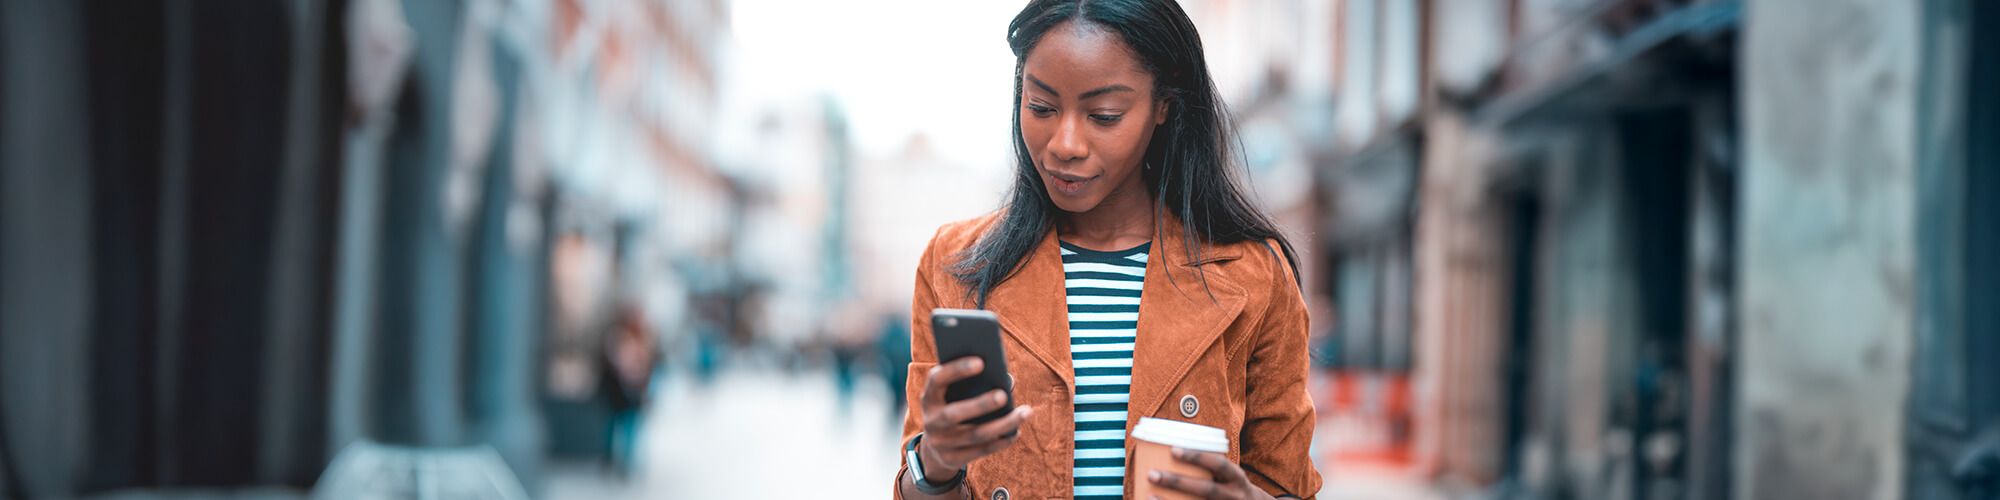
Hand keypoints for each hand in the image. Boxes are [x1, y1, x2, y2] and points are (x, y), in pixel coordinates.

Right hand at [916, 356, 1032, 481]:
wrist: (936, 448)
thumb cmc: (954, 407)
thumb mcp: (955, 395)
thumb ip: (974, 384)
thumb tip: (1007, 380)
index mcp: (929, 397)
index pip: (937, 379)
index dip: (956, 370)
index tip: (981, 362)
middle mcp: (931, 421)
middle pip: (953, 414)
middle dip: (980, 404)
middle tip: (1003, 395)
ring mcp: (940, 443)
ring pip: (975, 435)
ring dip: (1003, 424)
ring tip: (1026, 412)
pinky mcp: (952, 459)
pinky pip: (981, 450)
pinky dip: (1001, 441)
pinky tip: (1016, 431)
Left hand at [1146, 447, 1275, 499]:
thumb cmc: (1230, 486)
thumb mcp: (1228, 475)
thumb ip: (1209, 466)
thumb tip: (1171, 451)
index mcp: (1237, 478)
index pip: (1220, 465)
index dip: (1198, 457)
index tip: (1173, 450)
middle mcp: (1234, 496)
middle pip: (1207, 490)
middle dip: (1178, 482)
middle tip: (1152, 474)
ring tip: (1150, 496)